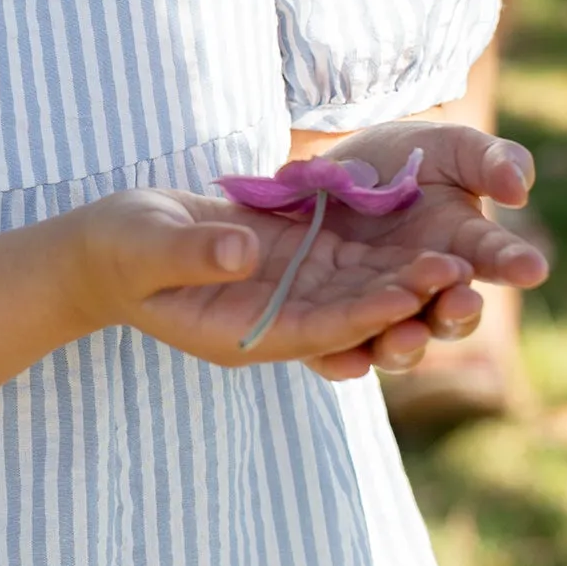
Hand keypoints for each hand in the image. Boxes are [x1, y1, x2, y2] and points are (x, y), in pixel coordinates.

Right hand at [75, 188, 474, 382]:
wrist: (109, 245)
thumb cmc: (116, 248)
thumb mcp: (145, 246)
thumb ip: (191, 252)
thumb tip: (242, 253)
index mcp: (237, 334)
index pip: (312, 331)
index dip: (359, 315)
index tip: (404, 297)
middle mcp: (271, 323)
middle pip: (347, 318)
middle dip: (400, 299)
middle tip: (455, 273)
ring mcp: (283, 296)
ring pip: (355, 294)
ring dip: (403, 278)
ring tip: (457, 255)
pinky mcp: (288, 265)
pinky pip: (342, 266)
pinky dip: (381, 255)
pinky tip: (422, 231)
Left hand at [311, 122, 546, 373]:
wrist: (333, 166)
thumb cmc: (406, 157)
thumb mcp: (451, 148)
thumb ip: (492, 161)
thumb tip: (519, 189)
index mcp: (465, 247)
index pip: (497, 258)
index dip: (514, 263)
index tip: (532, 267)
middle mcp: (429, 288)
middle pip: (451, 315)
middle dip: (457, 313)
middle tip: (461, 302)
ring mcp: (382, 306)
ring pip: (401, 342)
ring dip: (406, 344)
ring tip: (405, 335)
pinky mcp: (333, 317)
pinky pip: (338, 347)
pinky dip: (344, 360)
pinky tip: (347, 361)